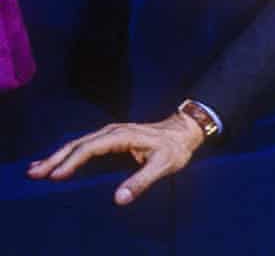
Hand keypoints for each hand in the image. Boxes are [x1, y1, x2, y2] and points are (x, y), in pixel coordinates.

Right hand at [26, 112, 205, 204]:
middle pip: (79, 143)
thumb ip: (142, 181)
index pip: (91, 148)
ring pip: (79, 143)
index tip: (55, 176)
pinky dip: (69, 153)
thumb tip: (119, 199)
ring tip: (36, 169)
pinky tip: (58, 162)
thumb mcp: (164, 165)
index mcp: (123, 135)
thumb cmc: (176, 148)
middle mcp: (114, 131)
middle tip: (34, 173)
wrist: (185, 130)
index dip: (72, 161)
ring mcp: (112, 133)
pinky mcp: (113, 137)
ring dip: (58, 156)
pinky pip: (86, 145)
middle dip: (55, 158)